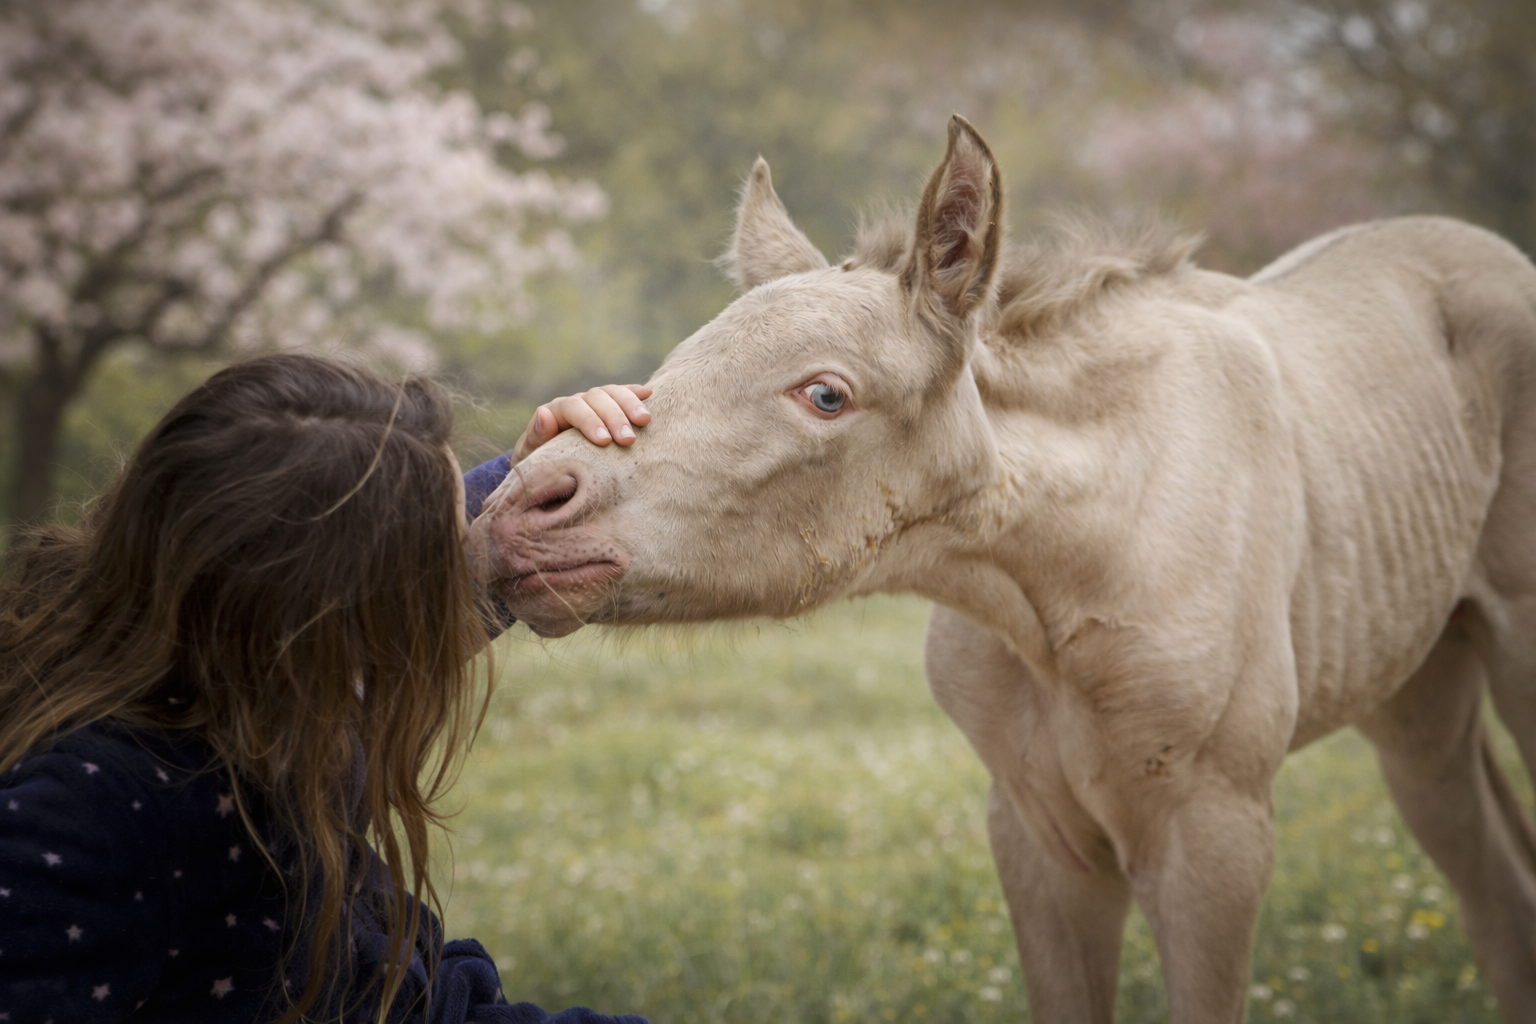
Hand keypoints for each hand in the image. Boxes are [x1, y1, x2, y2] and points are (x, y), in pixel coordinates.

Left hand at [510, 384, 652, 463]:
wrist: (548, 467)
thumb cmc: (539, 465)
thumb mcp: (532, 455)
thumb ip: (535, 437)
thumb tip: (544, 413)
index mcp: (556, 412)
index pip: (573, 407)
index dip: (589, 421)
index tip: (604, 441)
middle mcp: (577, 403)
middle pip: (597, 398)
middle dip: (614, 416)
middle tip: (628, 440)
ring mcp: (594, 404)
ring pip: (612, 393)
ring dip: (630, 404)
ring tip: (645, 421)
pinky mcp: (610, 409)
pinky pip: (623, 395)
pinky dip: (635, 394)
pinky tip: (649, 394)